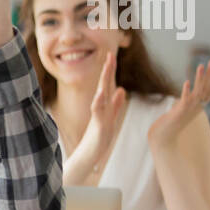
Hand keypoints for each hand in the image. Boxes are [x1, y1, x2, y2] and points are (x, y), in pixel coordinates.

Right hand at [72, 49, 126, 166]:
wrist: (88, 156)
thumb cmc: (98, 139)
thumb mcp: (110, 118)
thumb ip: (115, 104)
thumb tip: (121, 90)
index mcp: (104, 106)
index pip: (107, 85)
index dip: (110, 70)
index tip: (111, 55)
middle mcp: (100, 108)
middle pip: (104, 85)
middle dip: (107, 70)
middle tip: (109, 54)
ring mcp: (98, 117)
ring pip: (101, 95)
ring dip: (103, 81)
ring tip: (107, 67)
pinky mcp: (98, 127)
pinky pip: (98, 113)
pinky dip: (99, 102)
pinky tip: (101, 93)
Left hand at [149, 59, 209, 148]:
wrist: (164, 136)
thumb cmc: (171, 122)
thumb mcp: (183, 108)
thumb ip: (188, 100)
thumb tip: (188, 89)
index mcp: (200, 106)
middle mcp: (197, 107)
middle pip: (209, 89)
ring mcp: (189, 110)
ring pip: (199, 93)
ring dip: (200, 79)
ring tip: (200, 66)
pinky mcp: (179, 113)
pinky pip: (185, 101)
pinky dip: (186, 92)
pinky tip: (186, 82)